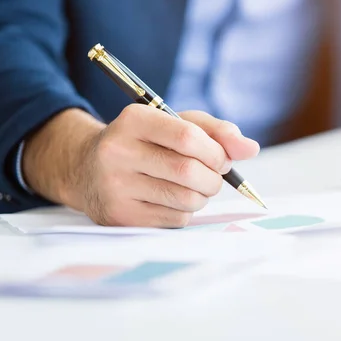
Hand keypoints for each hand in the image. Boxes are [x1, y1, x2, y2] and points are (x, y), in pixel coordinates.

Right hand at [24, 106, 258, 227]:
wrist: (88, 169)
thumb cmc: (145, 143)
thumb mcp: (175, 124)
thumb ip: (216, 131)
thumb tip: (251, 149)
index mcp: (133, 120)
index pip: (187, 136)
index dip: (215, 151)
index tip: (221, 159)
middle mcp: (118, 152)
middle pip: (188, 172)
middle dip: (214, 178)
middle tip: (213, 177)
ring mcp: (115, 186)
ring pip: (185, 199)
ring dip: (202, 196)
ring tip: (194, 187)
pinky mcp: (119, 216)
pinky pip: (175, 220)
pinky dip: (186, 212)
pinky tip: (172, 200)